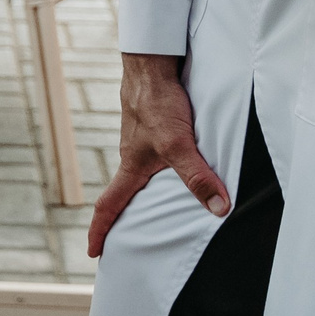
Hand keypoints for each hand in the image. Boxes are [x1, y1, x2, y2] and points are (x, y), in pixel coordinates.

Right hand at [88, 53, 228, 257]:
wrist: (153, 63)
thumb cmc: (156, 102)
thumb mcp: (179, 145)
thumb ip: (198, 177)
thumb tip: (219, 209)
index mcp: (131, 166)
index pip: (109, 205)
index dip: (101, 231)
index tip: (95, 252)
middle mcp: (133, 155)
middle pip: (127, 190)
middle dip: (129, 214)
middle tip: (136, 236)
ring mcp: (143, 139)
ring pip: (147, 170)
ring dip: (154, 188)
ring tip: (171, 204)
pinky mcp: (156, 124)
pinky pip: (161, 152)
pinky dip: (169, 164)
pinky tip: (187, 162)